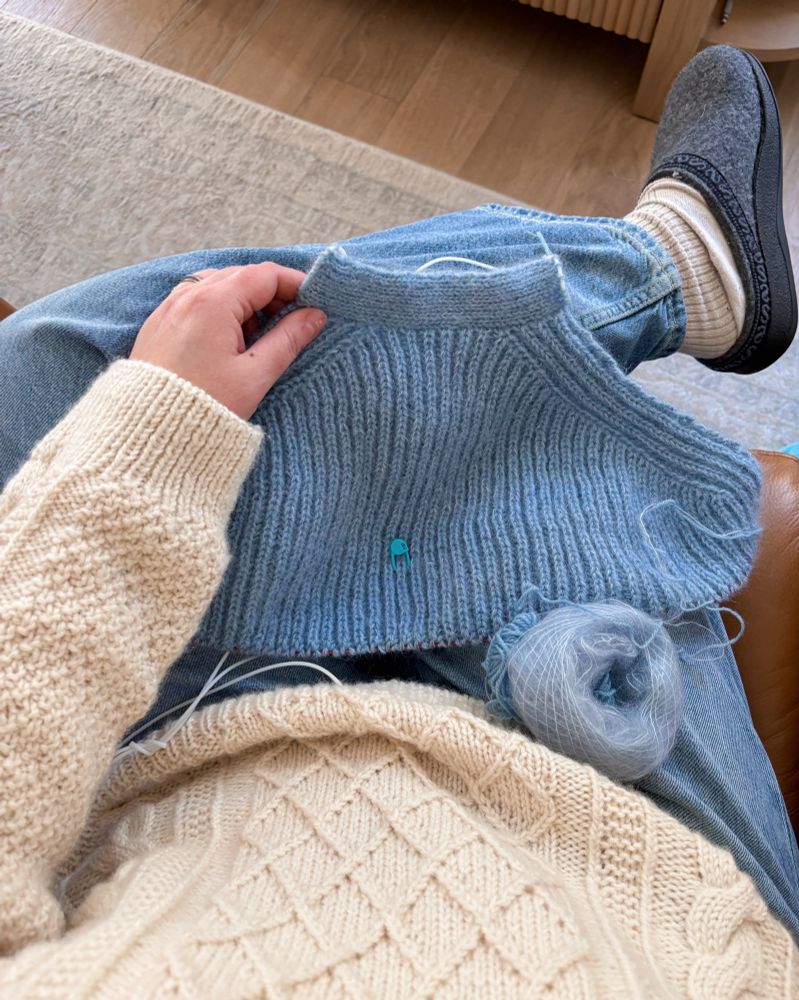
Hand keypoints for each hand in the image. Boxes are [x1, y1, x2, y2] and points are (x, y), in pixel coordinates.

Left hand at [130, 263, 326, 419]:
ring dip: (245, 302)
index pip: (264, 275)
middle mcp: (187, 296)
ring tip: (260, 337)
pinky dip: (220, 310)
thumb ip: (288, 340)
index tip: (313, 302)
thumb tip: (314, 316)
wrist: (150, 432)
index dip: (294, 284)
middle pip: (241, 275)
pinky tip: (230, 341)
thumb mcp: (255, 375)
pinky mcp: (159, 323)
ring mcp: (169, 307)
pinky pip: (196, 301)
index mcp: (213, 303)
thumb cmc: (203, 407)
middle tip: (293, 321)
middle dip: (272, 293)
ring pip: (218, 286)